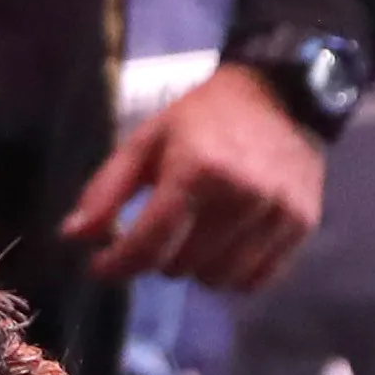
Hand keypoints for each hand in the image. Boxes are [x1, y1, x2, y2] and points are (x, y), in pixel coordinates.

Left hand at [63, 62, 327, 290]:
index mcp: (196, 169)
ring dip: (197, 268)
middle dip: (158, 257)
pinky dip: (234, 273)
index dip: (116, 265)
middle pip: (180, 267)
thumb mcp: (146, 141)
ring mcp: (277, 212)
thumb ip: (106, 190)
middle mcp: (241, 194)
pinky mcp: (302, 224)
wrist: (282, 93)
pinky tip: (226, 245)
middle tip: (160, 231)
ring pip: (218, 281)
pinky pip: (257, 280)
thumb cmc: (203, 119)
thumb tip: (72, 237)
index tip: (101, 266)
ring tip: (196, 235)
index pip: (148, 244)